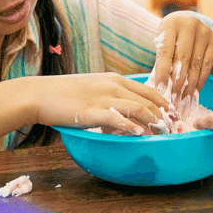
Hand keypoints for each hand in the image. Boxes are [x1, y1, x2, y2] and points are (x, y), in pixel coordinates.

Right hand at [33, 73, 167, 134]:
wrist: (39, 94)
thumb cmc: (65, 94)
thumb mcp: (93, 91)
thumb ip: (112, 101)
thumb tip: (127, 120)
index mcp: (114, 79)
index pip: (148, 89)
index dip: (164, 102)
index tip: (174, 114)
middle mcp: (112, 85)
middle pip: (146, 99)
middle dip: (162, 115)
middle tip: (172, 128)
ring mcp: (101, 97)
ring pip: (136, 107)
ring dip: (152, 121)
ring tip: (162, 132)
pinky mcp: (90, 111)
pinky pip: (115, 118)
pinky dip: (130, 125)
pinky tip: (139, 133)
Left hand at [152, 11, 212, 97]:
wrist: (195, 21)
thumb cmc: (173, 36)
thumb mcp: (164, 40)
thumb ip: (162, 59)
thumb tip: (160, 87)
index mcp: (171, 23)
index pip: (165, 51)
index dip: (162, 72)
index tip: (160, 89)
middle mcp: (189, 24)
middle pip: (183, 59)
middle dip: (177, 83)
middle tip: (173, 100)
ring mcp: (205, 32)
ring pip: (196, 64)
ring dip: (189, 85)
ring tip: (183, 100)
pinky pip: (207, 65)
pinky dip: (200, 80)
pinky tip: (194, 91)